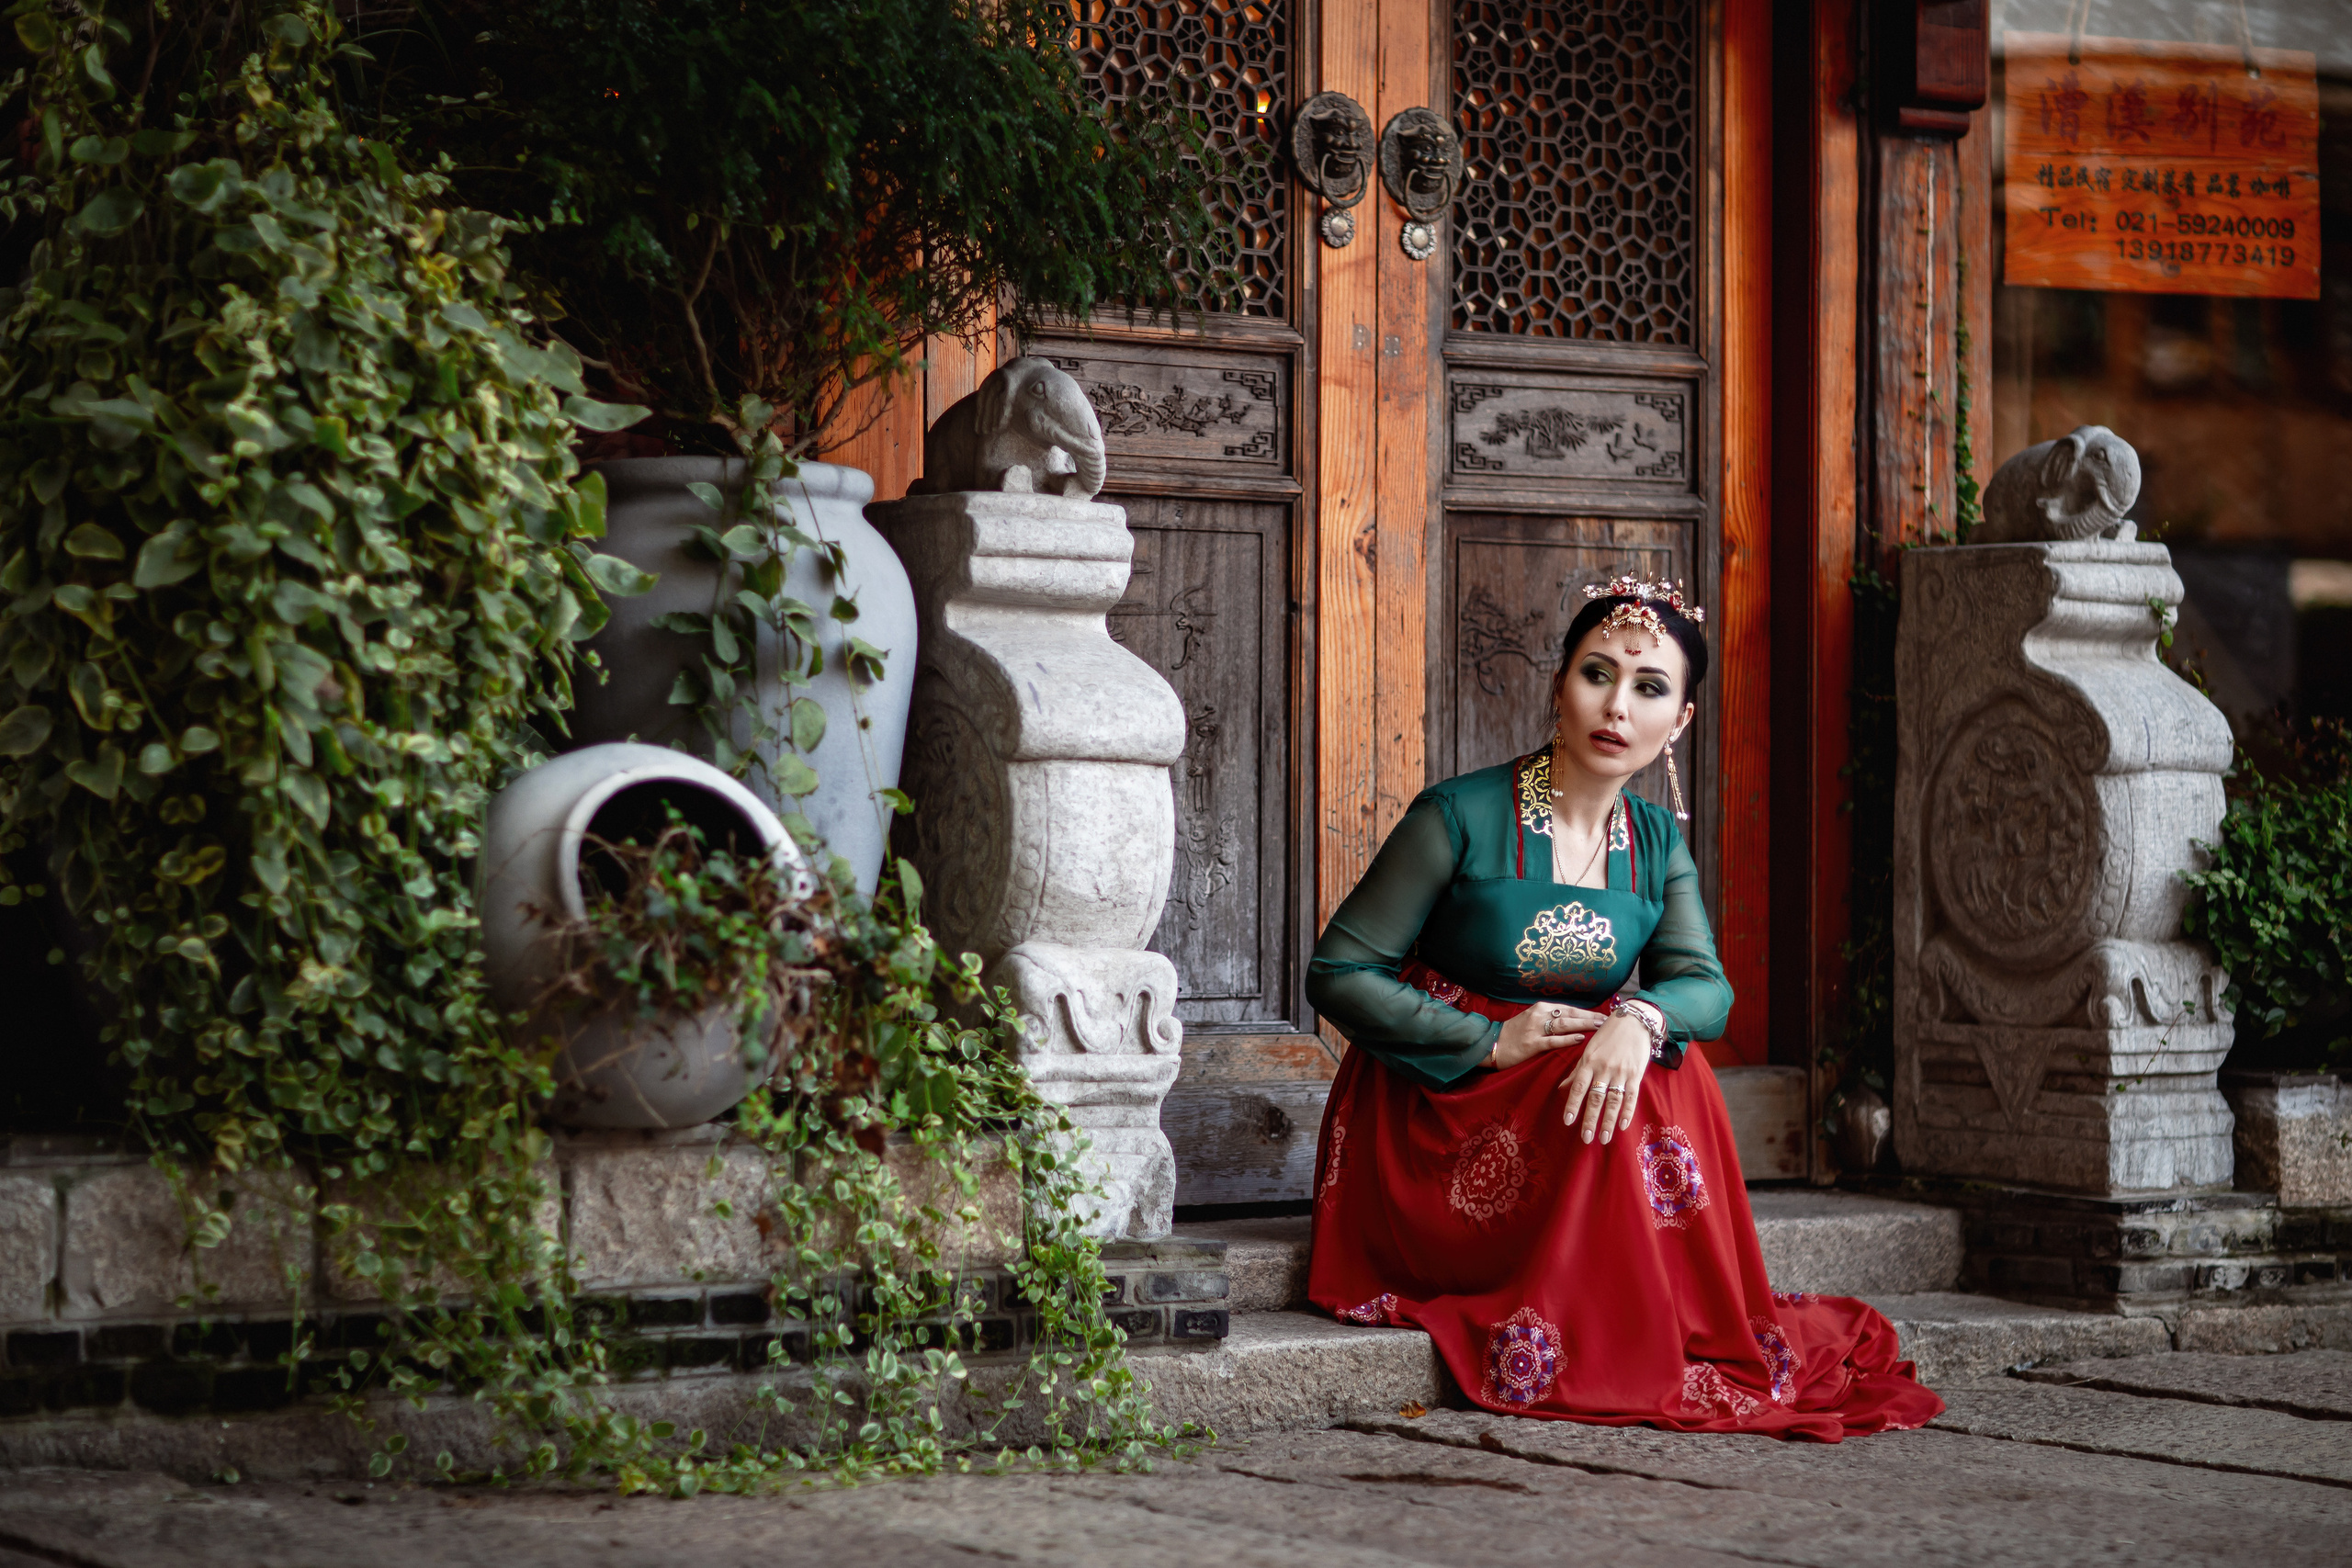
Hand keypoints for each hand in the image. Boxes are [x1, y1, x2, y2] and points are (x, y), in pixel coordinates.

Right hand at [1489, 1003, 1606, 1069]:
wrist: (1491, 1043)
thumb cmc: (1514, 1033)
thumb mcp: (1532, 1020)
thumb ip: (1550, 1019)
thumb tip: (1574, 1022)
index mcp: (1541, 1008)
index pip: (1570, 1008)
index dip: (1588, 1012)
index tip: (1604, 1015)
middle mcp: (1539, 1015)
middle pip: (1571, 1014)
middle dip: (1591, 1017)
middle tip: (1608, 1021)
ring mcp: (1535, 1029)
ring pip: (1564, 1024)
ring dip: (1584, 1025)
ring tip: (1600, 1027)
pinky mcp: (1531, 1043)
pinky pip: (1553, 1040)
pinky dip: (1567, 1039)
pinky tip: (1580, 1038)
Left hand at [1559, 1013, 1652, 1143]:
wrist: (1634, 1021)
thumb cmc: (1608, 1036)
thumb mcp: (1589, 1050)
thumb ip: (1577, 1071)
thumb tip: (1562, 1088)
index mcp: (1589, 1062)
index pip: (1578, 1087)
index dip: (1573, 1104)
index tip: (1568, 1121)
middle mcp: (1604, 1068)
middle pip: (1596, 1098)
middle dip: (1590, 1120)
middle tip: (1586, 1138)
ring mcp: (1621, 1072)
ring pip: (1613, 1100)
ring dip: (1608, 1121)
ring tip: (1603, 1138)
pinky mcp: (1636, 1074)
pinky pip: (1632, 1095)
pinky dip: (1628, 1111)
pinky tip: (1623, 1125)